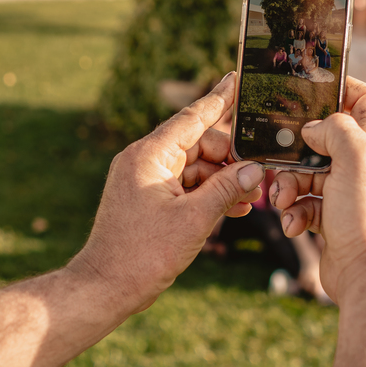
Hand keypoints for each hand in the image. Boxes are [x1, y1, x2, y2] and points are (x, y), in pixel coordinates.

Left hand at [68, 72, 263, 312]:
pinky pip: (184, 185)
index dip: (219, 99)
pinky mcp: (147, 198)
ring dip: (223, 180)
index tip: (237, 78)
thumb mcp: (194, 220)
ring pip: (195, 167)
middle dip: (231, 158)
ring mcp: (144, 179)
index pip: (192, 117)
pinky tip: (234, 208)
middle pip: (199, 144)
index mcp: (150, 155)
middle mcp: (144, 160)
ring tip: (251, 198)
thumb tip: (255, 169)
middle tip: (260, 174)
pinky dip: (208, 194)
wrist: (105, 288)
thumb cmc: (142, 255)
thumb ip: (227, 189)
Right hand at [268, 77, 365, 305]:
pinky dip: (293, 211)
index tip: (310, 88)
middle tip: (279, 157)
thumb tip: (312, 128)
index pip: (364, 99)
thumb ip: (336, 129)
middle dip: (295, 150)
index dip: (341, 87)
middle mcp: (361, 164)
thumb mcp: (356, 158)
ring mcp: (345, 191)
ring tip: (284, 200)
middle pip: (322, 139)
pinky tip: (294, 224)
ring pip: (305, 173)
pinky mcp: (330, 216)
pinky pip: (303, 203)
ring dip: (287, 184)